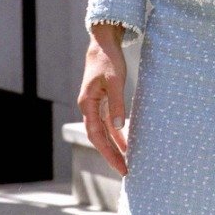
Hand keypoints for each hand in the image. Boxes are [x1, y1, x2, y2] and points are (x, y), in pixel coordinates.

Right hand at [77, 24, 128, 176]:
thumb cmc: (109, 60)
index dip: (108, 153)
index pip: (96, 136)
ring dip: (114, 146)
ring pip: (103, 131)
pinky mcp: (102, 100)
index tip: (121, 166)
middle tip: (125, 171)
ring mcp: (94, 105)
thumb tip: (119, 128)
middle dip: (111, 155)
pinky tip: (126, 141)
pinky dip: (116, 133)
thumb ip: (117, 104)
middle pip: (98, 137)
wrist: (103, 43)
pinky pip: (108, 122)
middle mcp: (88, 107)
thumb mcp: (115, 81)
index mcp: (87, 104)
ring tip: (126, 161)